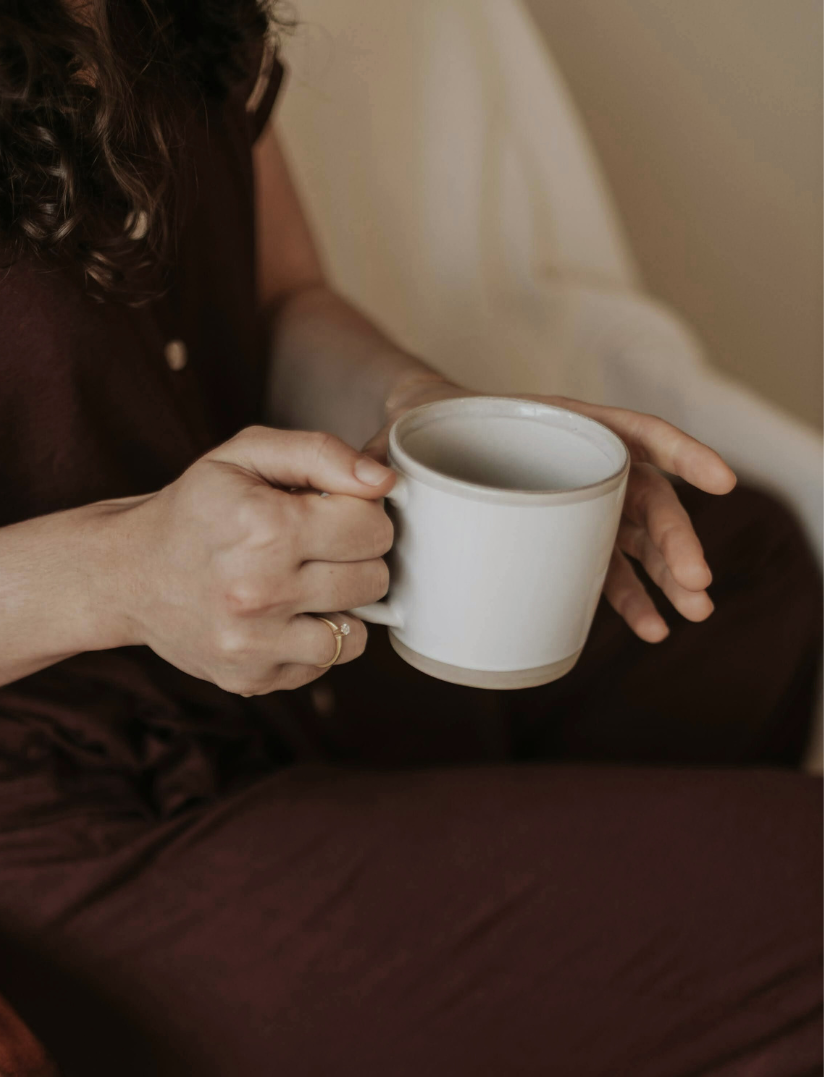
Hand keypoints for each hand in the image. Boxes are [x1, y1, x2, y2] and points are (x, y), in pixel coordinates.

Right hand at [107, 426, 394, 694]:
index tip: (331, 513)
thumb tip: (384, 482)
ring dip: (341, 608)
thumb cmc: (195, 509)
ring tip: (303, 586)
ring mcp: (255, 644)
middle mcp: (260, 591)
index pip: (372, 527)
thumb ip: (319, 454)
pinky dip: (313, 641)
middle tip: (317, 549)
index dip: (360, 515)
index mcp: (265, 527)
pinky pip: (323, 664)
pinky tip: (282, 618)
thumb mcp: (245, 456)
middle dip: (355, 559)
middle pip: (373, 581)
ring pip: (357, 634)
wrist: (127, 574)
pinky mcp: (252, 678)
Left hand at [363, 378, 736, 643]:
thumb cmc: (408, 437)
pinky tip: (650, 628)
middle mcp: (576, 462)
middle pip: (644, 499)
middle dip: (676, 542)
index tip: (721, 481)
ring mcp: (575, 504)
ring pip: (637, 539)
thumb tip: (378, 487)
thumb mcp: (392, 438)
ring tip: (690, 614)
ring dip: (668, 575)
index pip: (632, 432)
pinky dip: (629, 598)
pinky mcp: (563, 541)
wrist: (408, 449)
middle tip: (695, 586)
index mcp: (552, 425)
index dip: (681, 452)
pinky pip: (607, 570)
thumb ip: (380, 460)